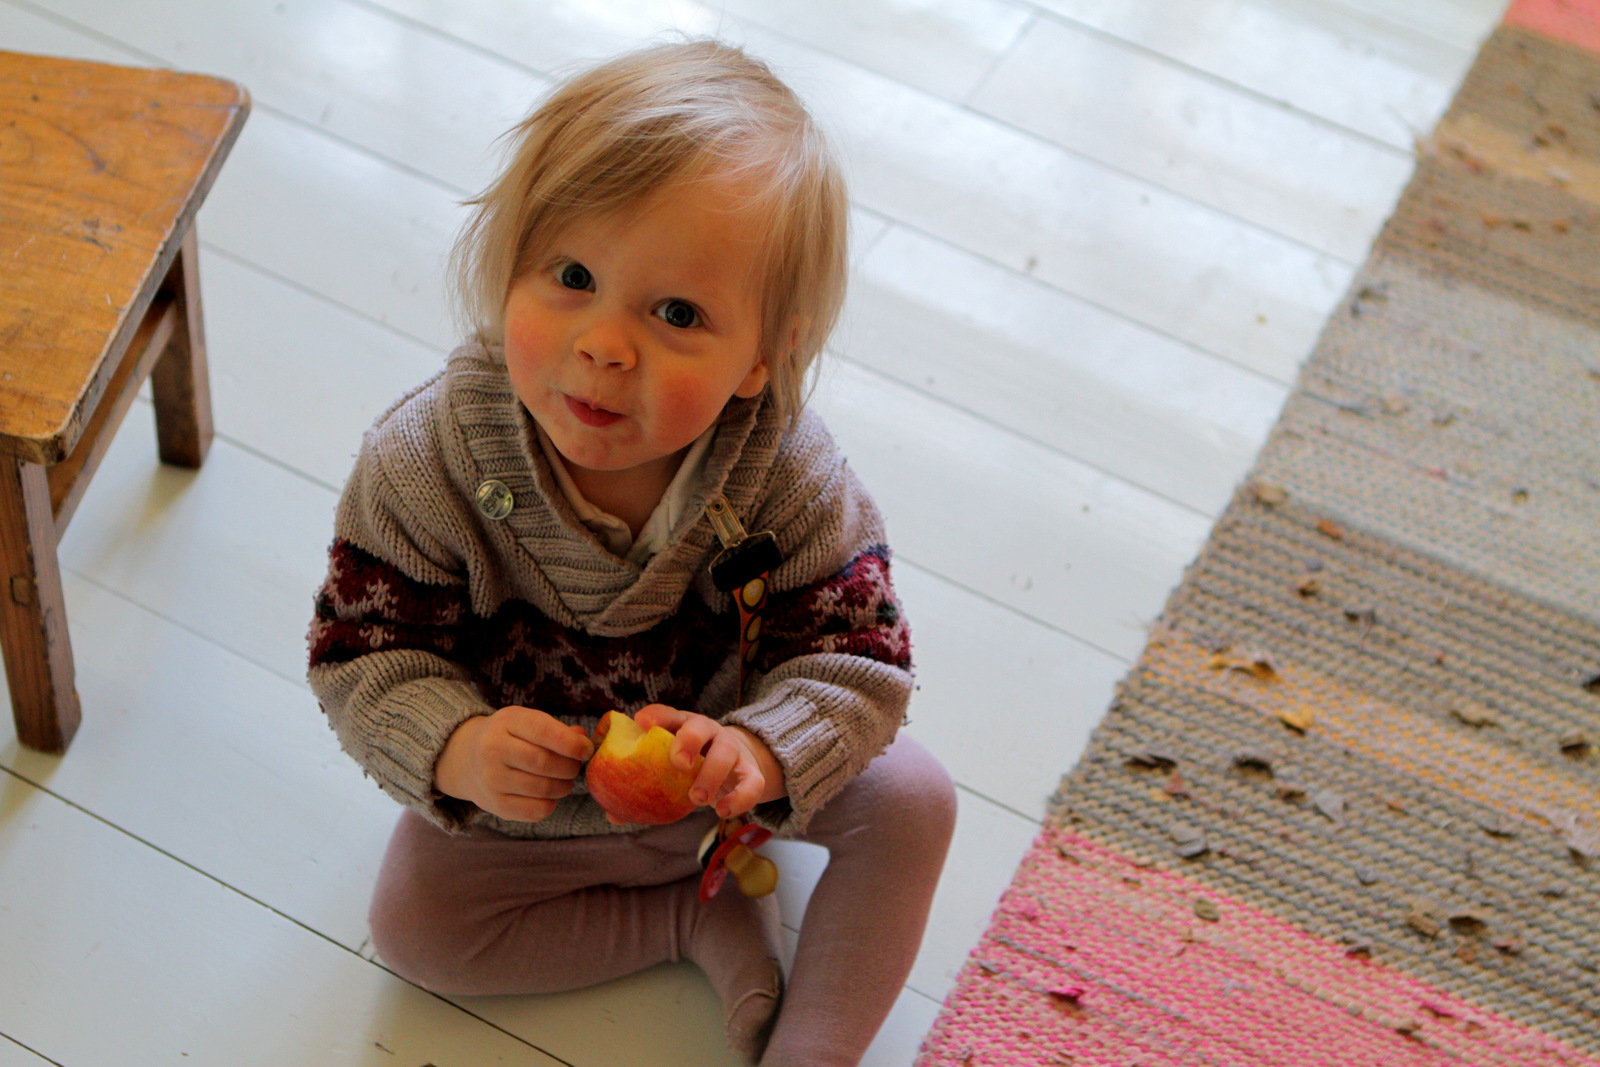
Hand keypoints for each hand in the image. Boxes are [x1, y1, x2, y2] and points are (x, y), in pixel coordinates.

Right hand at [435, 706, 593, 822]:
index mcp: (506, 721)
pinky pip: (537, 810)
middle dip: (570, 767)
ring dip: (564, 786)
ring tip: (563, 780)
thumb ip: (559, 731)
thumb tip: (584, 743)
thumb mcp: (529, 722)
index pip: (543, 732)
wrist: (468, 759)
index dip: (572, 743)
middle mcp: (492, 749)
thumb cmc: (511, 737)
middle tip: (575, 767)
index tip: (586, 750)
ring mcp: (491, 779)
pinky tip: (548, 794)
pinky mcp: (495, 805)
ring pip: (544, 789)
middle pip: (545, 763)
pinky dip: (551, 803)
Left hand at [631, 704, 786, 821]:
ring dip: (711, 775)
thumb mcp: (670, 768)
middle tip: (678, 764)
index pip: (669, 715)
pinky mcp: (751, 772)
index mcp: (683, 726)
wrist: (738, 764)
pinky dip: (740, 798)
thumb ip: (643, 787)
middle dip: (688, 741)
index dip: (656, 716)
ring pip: (726, 753)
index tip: (641, 722)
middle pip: (701, 726)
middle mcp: (709, 732)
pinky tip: (723, 811)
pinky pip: (752, 783)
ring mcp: (732, 750)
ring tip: (697, 799)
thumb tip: (612, 814)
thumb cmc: (693, 765)